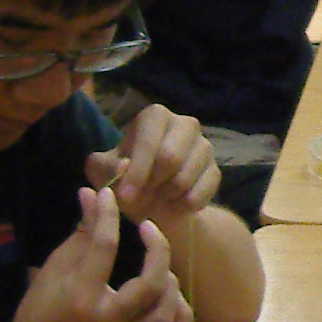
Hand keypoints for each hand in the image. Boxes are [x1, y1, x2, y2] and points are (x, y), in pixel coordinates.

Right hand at [7, 187, 196, 321]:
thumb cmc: (42, 306)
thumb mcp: (55, 267)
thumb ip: (83, 232)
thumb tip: (94, 193)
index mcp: (80, 296)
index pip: (104, 248)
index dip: (108, 214)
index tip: (110, 195)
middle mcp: (106, 321)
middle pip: (150, 285)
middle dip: (158, 250)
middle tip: (150, 228)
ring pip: (165, 313)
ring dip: (170, 283)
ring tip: (159, 268)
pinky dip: (179, 313)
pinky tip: (170, 296)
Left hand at [88, 102, 217, 226]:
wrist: (154, 201)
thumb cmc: (126, 178)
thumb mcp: (105, 173)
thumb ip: (107, 168)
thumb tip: (123, 166)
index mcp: (155, 116)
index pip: (148, 143)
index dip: (136, 172)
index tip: (125, 196)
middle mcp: (184, 124)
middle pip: (171, 157)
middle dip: (152, 183)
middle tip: (142, 195)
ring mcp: (204, 146)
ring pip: (186, 177)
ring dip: (167, 196)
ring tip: (157, 196)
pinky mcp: (216, 169)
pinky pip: (202, 192)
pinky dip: (184, 205)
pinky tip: (175, 203)